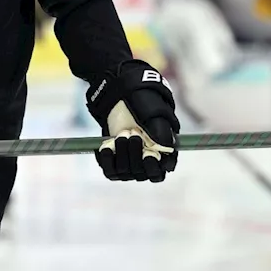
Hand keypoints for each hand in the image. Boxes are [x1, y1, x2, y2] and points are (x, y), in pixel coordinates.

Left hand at [85, 60, 178, 182]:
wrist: (120, 96)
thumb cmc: (143, 103)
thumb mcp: (154, 112)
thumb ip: (161, 129)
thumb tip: (164, 145)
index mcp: (162, 154)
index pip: (160, 173)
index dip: (154, 168)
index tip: (148, 155)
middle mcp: (146, 162)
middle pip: (142, 174)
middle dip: (135, 156)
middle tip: (132, 135)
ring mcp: (129, 163)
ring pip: (125, 172)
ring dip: (122, 155)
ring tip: (121, 135)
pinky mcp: (113, 161)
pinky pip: (110, 170)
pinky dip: (107, 160)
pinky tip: (106, 148)